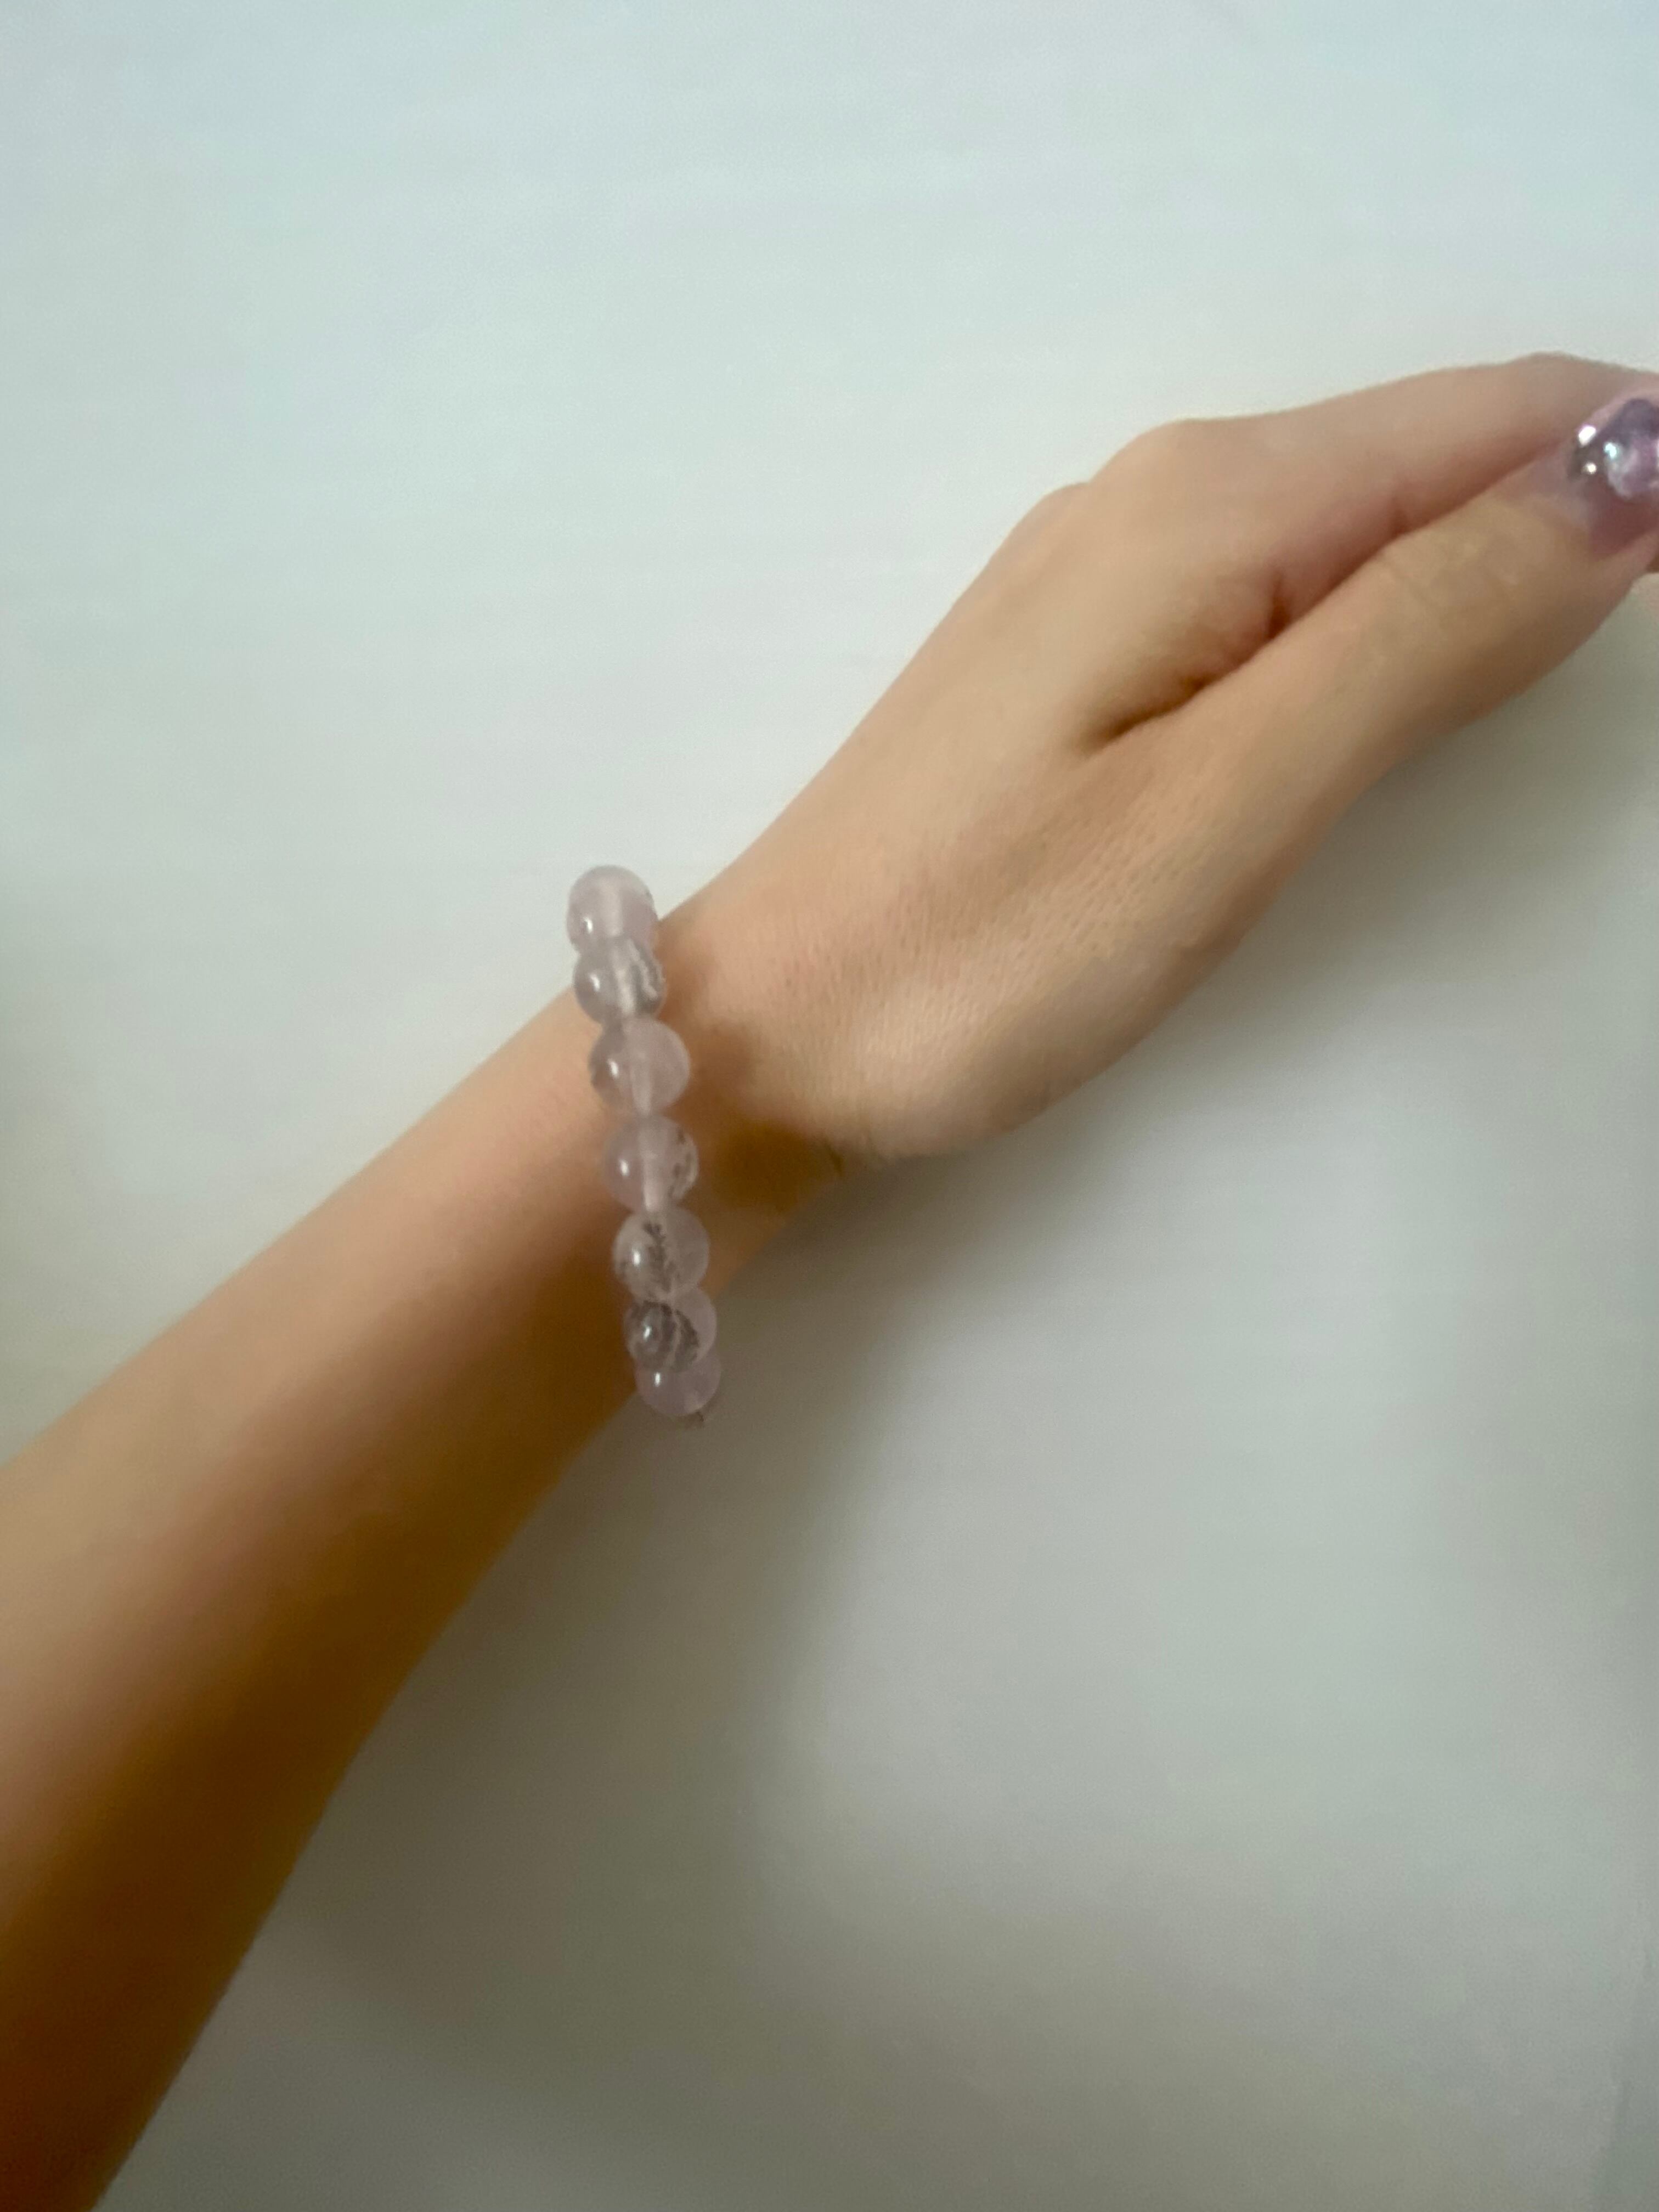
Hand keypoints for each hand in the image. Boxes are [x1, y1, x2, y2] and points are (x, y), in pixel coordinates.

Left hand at [669, 355, 1658, 1165]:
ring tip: (1559, 665)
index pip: (1499, 421)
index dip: (1629, 477)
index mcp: (1210, 508)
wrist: (774, 1030)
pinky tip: (1404, 692)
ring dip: (1482, 571)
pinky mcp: (1085, 651)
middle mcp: (1158, 497)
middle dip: (1568, 518)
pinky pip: (1281, 588)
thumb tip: (1616, 484)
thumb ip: (1426, 632)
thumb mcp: (1232, 800)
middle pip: (1436, 457)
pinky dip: (1378, 622)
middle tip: (1626, 650)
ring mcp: (1108, 570)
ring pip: (1363, 524)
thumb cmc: (983, 951)